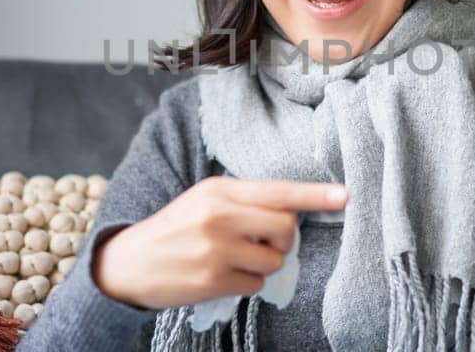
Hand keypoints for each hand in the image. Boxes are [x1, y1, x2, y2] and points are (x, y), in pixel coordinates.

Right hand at [93, 176, 347, 308]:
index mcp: (220, 189)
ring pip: (274, 261)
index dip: (315, 195)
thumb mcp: (204, 201)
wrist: (129, 262)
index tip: (345, 196)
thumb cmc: (175, 229)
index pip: (278, 190)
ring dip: (263, 266)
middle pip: (286, 228)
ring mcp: (216, 248)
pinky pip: (256, 285)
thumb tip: (292, 212)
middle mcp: (220, 215)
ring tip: (234, 260)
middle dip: (283, 241)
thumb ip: (245, 201)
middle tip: (261, 244)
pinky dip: (246, 285)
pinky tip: (222, 277)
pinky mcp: (212, 280)